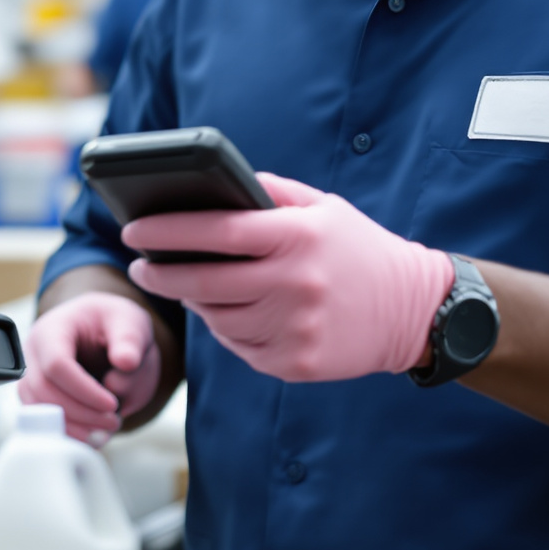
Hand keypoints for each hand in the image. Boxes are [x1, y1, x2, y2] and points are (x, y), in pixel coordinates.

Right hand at [21, 292, 160, 445]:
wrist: (103, 332)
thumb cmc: (113, 324)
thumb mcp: (129, 322)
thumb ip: (130, 340)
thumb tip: (126, 362)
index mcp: (53, 329)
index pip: (56, 364)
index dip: (83, 390)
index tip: (112, 404)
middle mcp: (34, 352)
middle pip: (44, 390)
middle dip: (80, 412)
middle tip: (114, 421)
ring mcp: (31, 376)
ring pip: (38, 410)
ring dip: (73, 427)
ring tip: (107, 428)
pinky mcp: (37, 397)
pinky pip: (43, 421)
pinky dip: (69, 433)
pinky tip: (95, 435)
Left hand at [121, 173, 454, 383]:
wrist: (415, 311)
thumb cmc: (359, 250)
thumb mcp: (323, 208)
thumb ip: (269, 194)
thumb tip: (213, 186)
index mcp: (296, 237)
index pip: (214, 230)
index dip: (166, 231)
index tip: (133, 228)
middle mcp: (294, 283)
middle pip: (202, 282)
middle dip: (160, 273)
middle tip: (139, 266)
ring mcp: (295, 328)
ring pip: (217, 319)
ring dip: (191, 302)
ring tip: (180, 286)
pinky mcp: (297, 363)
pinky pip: (240, 346)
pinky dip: (224, 329)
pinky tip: (221, 312)